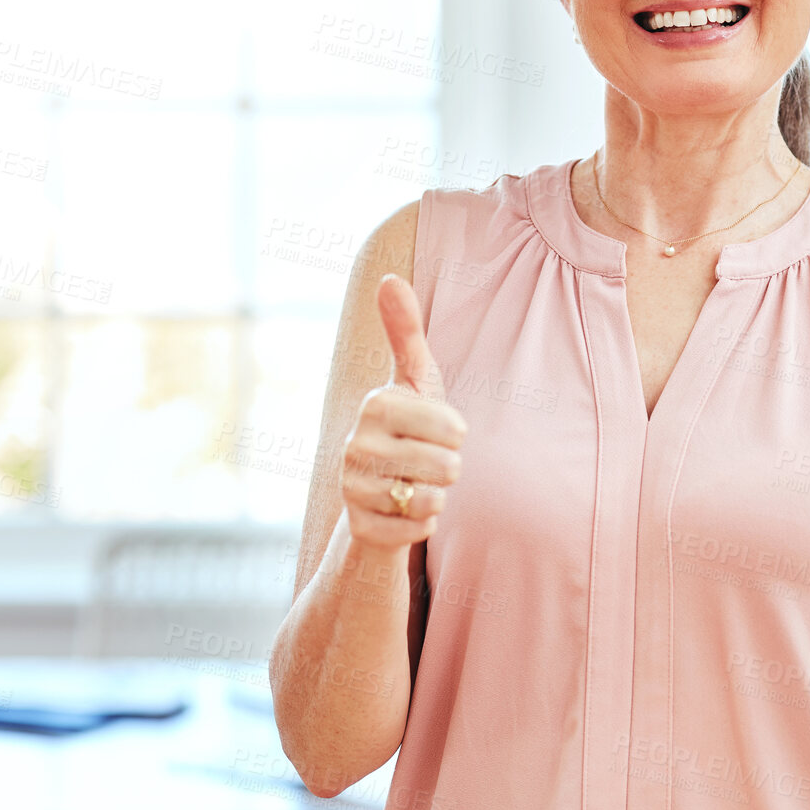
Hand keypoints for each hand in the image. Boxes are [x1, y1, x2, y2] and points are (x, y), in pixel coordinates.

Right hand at [341, 273, 466, 552]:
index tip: (437, 432)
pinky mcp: (358, 527)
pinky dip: (423, 526)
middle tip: (428, 462)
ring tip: (416, 484)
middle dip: (450, 469)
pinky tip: (405, 512)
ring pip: (432, 500)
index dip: (456, 434)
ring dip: (437, 497)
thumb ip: (406, 332)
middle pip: (447, 466)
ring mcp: (352, 489)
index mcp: (375, 404)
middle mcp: (356, 445)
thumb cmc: (408, 428)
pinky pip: (417, 531)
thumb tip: (389, 277)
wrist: (378, 493)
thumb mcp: (414, 381)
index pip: (453, 428)